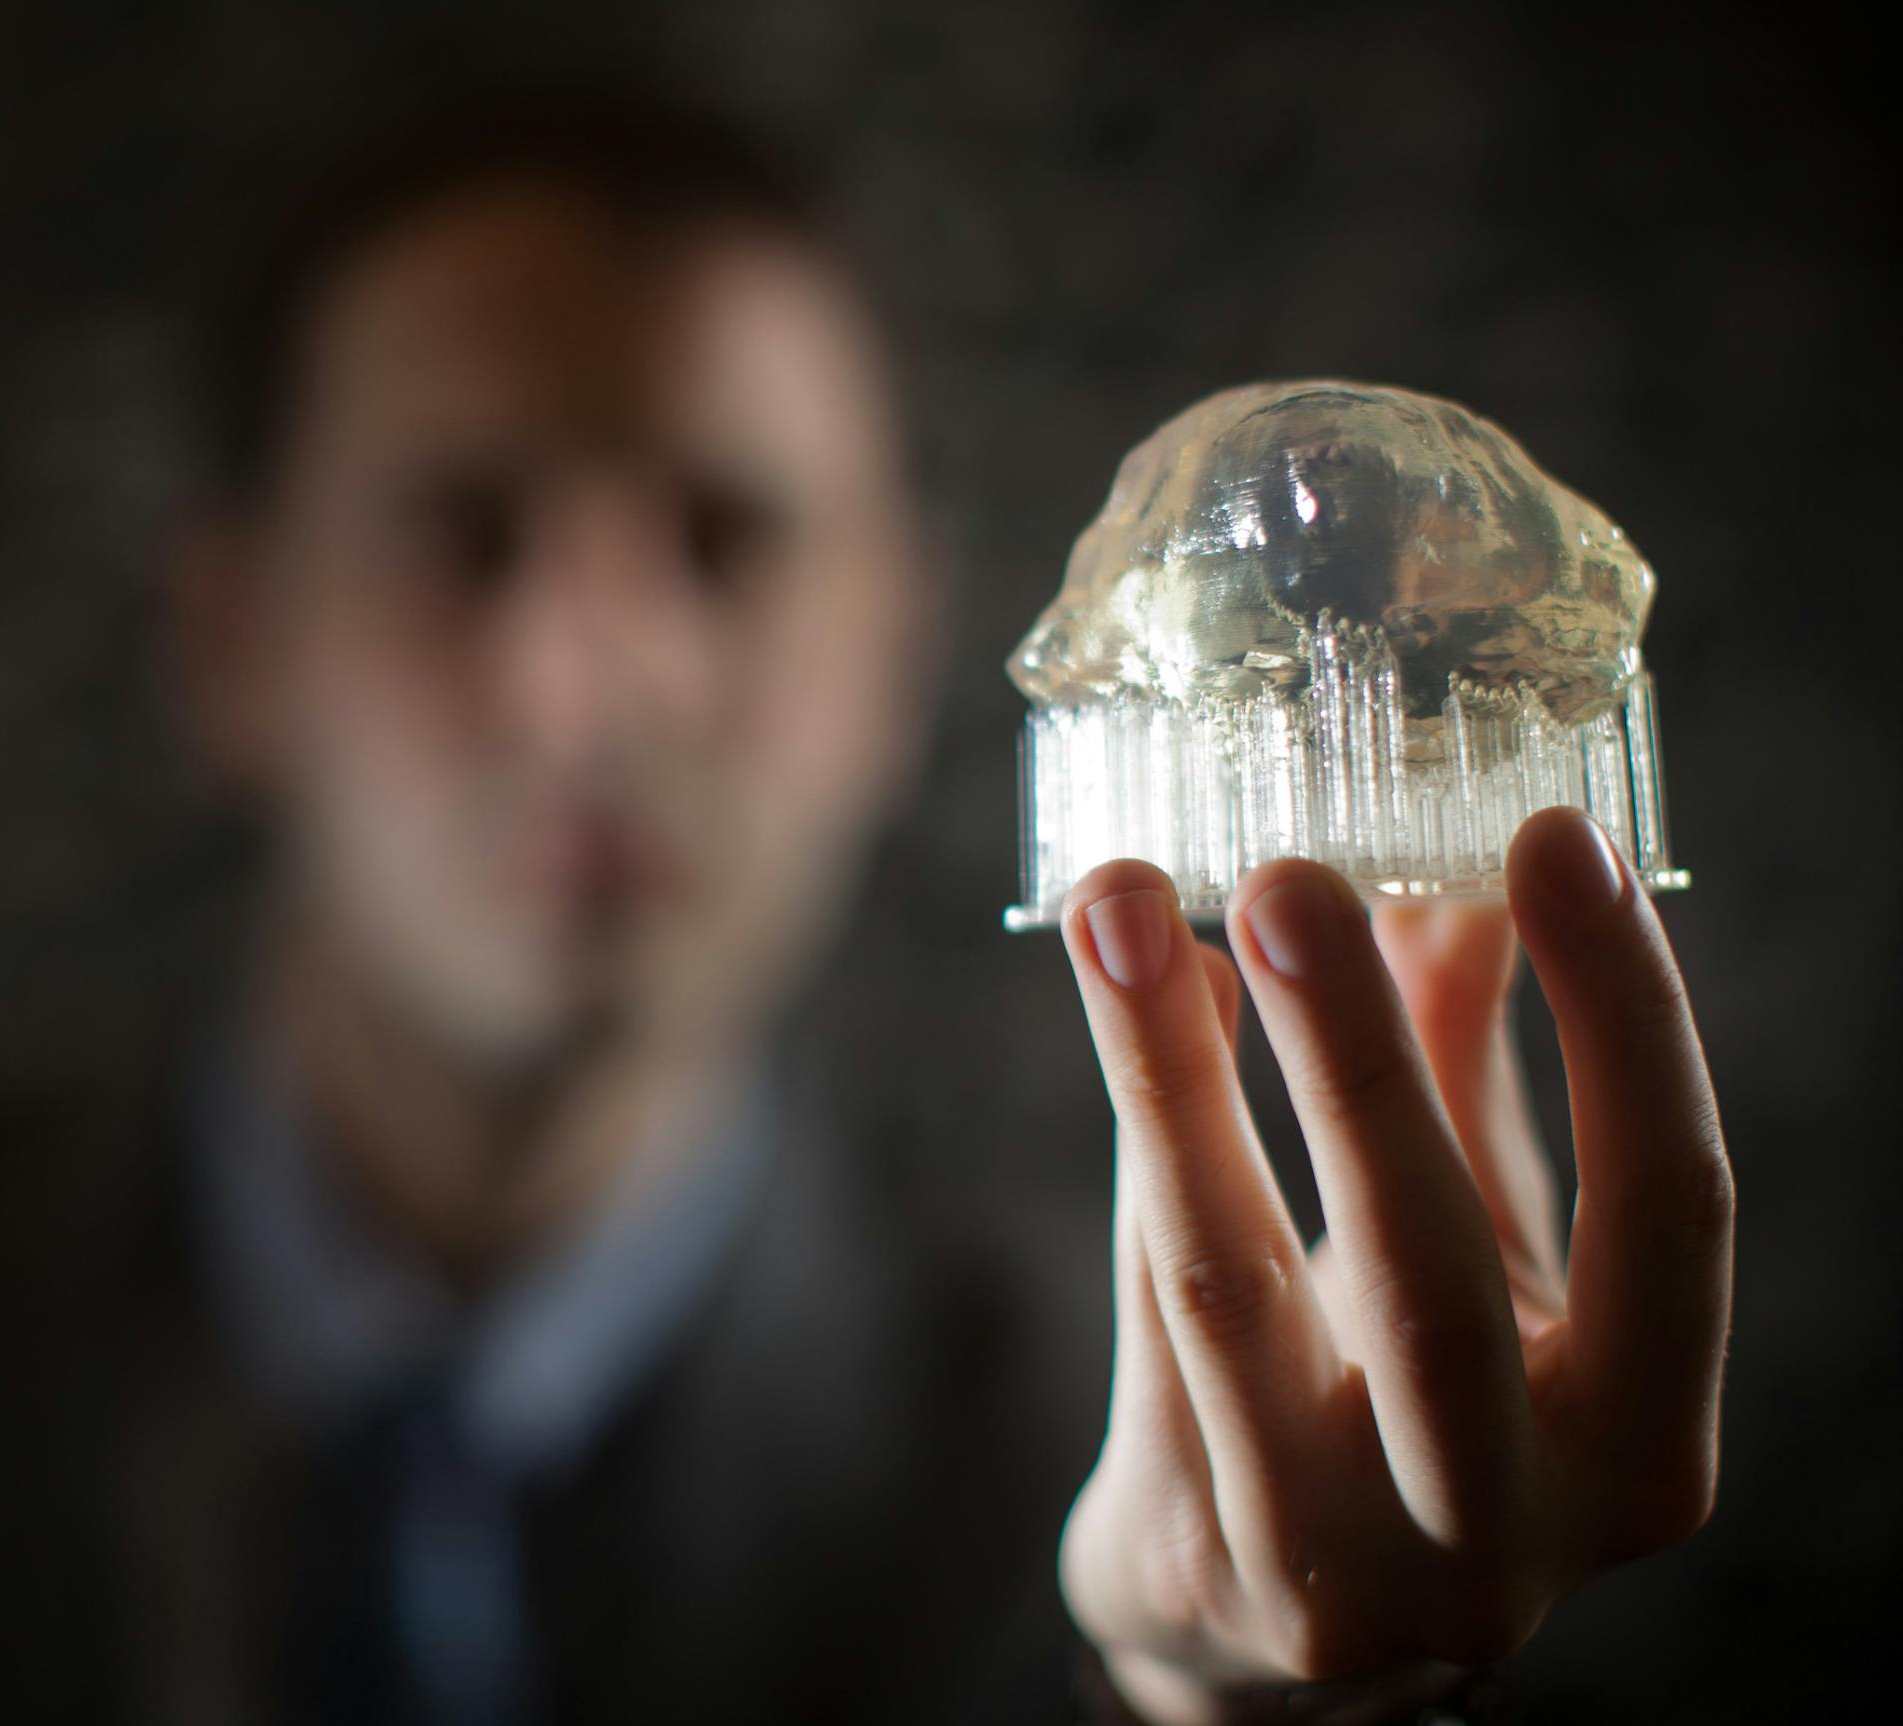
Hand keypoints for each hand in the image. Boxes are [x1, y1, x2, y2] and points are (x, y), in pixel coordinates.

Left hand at [1055, 806, 1733, 1723]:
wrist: (1274, 1623)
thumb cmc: (1403, 1396)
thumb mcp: (1474, 1248)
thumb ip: (1467, 1075)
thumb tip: (1445, 875)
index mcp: (1640, 1438)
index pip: (1673, 1207)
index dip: (1627, 1015)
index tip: (1558, 834)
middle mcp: (1512, 1523)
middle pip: (1435, 1270)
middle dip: (1357, 1054)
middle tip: (1288, 876)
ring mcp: (1348, 1565)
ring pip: (1242, 1286)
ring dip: (1177, 1073)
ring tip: (1124, 906)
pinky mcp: (1206, 1555)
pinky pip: (1153, 1303)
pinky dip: (1143, 1139)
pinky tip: (1124, 999)